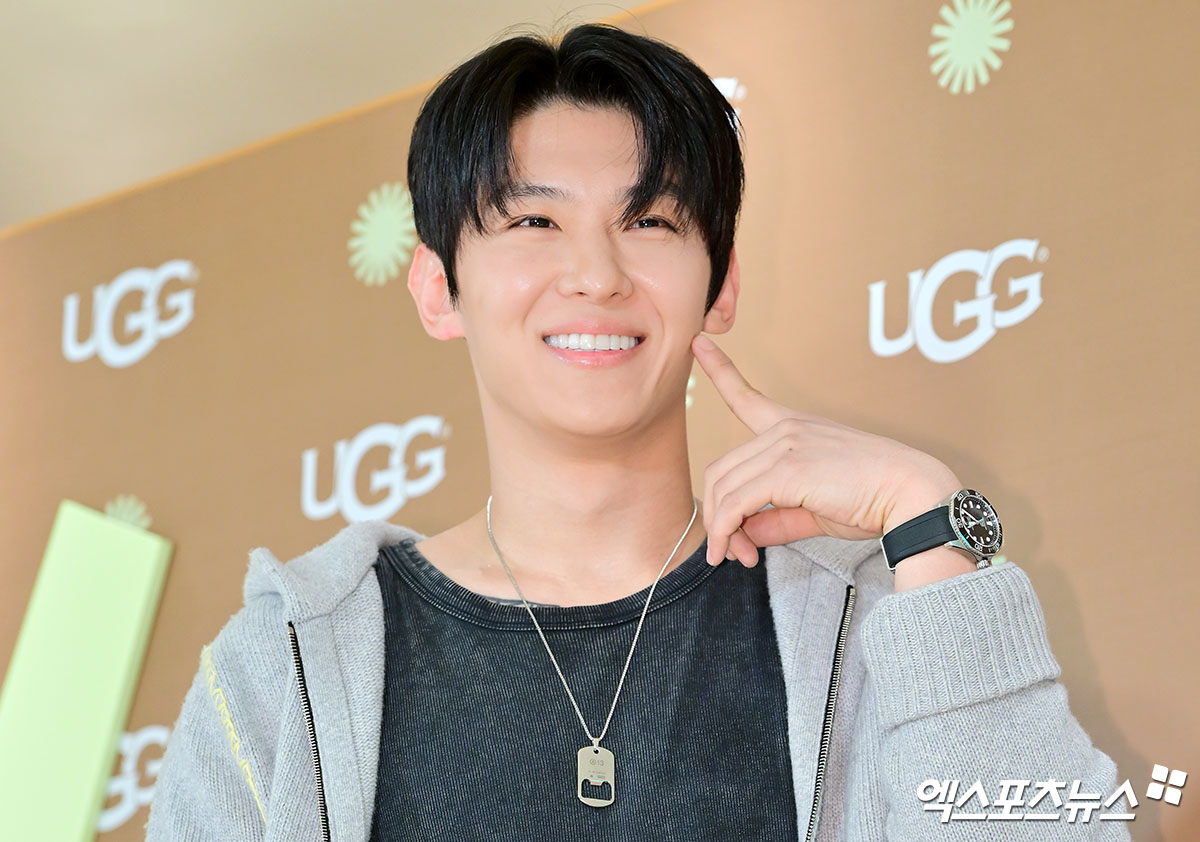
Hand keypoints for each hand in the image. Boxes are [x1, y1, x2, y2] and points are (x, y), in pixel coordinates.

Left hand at [691, 334, 968, 583]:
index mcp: (793, 426)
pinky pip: (736, 505)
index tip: (700, 343)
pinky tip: (738, 553)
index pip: (746, 396)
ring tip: (734, 558)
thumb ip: (777, 518)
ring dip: (721, 531)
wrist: (911, 496)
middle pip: (721, 471)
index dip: (719, 370)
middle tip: (730, 551)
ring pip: (723, 490)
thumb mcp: (816, 509)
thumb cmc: (873, 500)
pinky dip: (727, 532)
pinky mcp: (786, 470)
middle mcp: (784, 429)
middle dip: (718, 516)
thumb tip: (746, 536)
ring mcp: (784, 445)